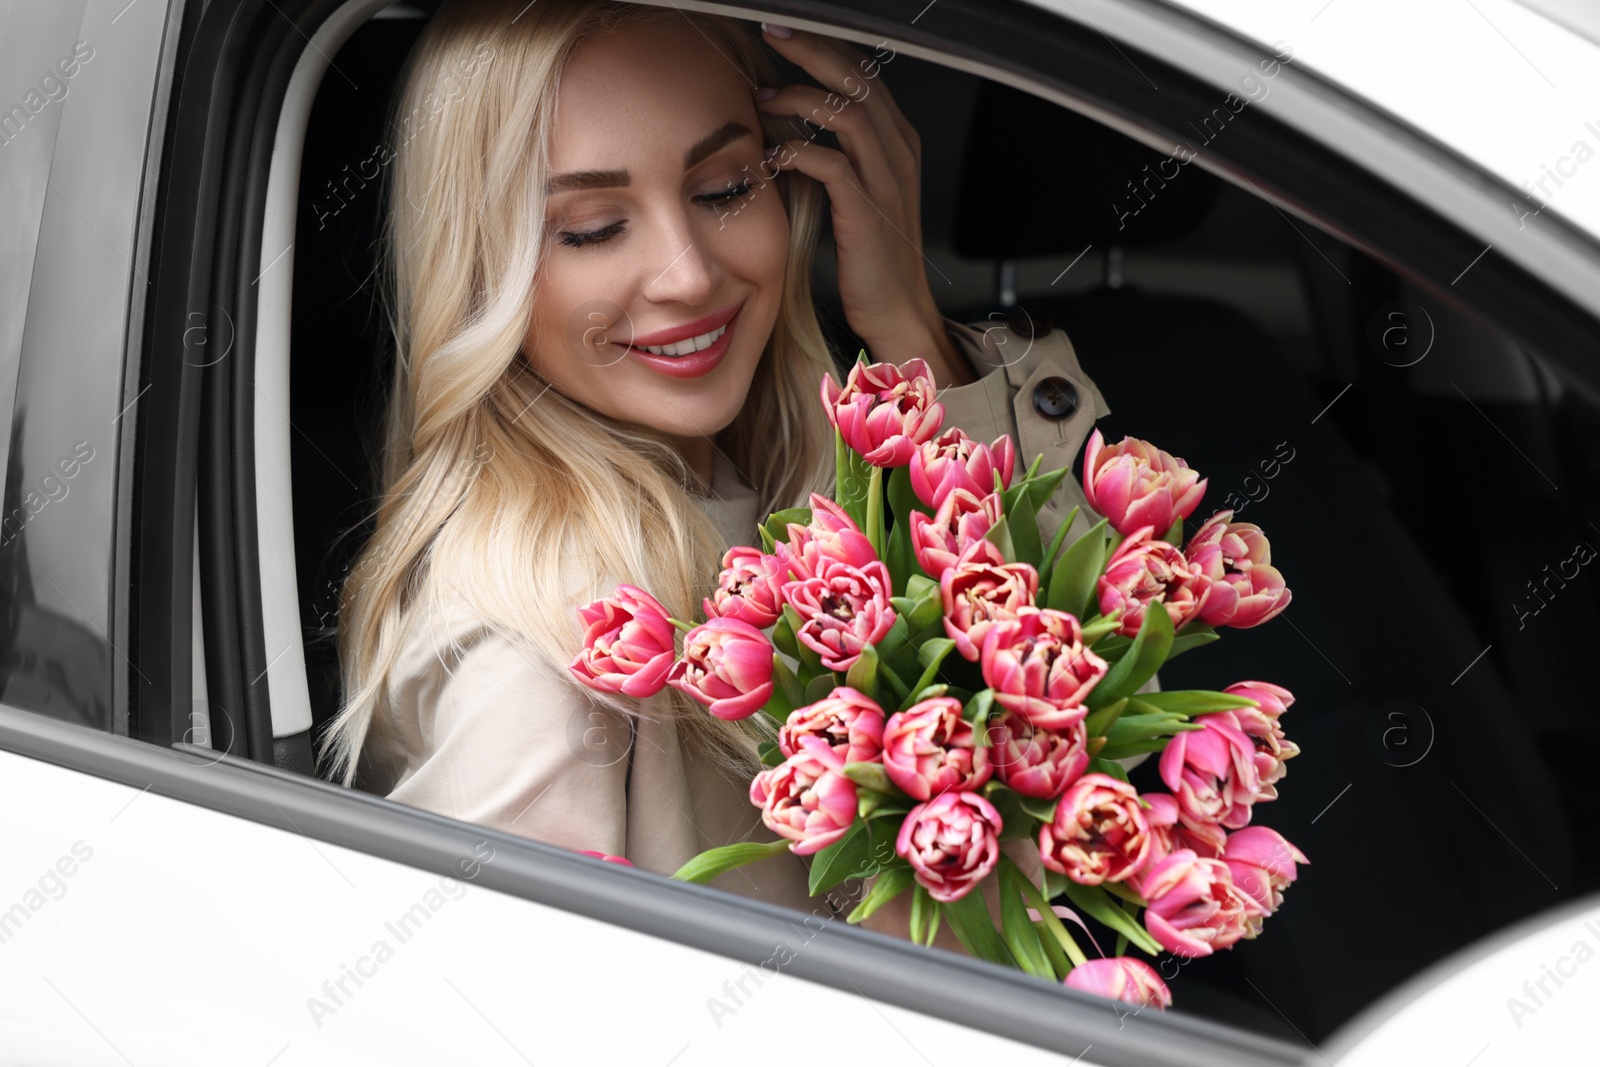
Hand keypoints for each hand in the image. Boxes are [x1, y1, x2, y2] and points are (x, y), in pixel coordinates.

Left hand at [755, 25, 973, 387]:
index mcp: (897, 143)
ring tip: (762, 98)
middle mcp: (898, 153)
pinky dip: (797, 153)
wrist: (896, 309)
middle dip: (810, 51)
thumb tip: (783, 125)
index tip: (783, 36)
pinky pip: (832, 166)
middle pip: (857, 80)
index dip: (824, 49)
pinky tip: (771, 154)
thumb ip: (833, 154)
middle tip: (770, 35)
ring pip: (847, 113)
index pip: (863, 75)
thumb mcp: (856, 194)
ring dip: (798, 98)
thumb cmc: (869, 256)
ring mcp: (886, 182)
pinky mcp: (867, 213)